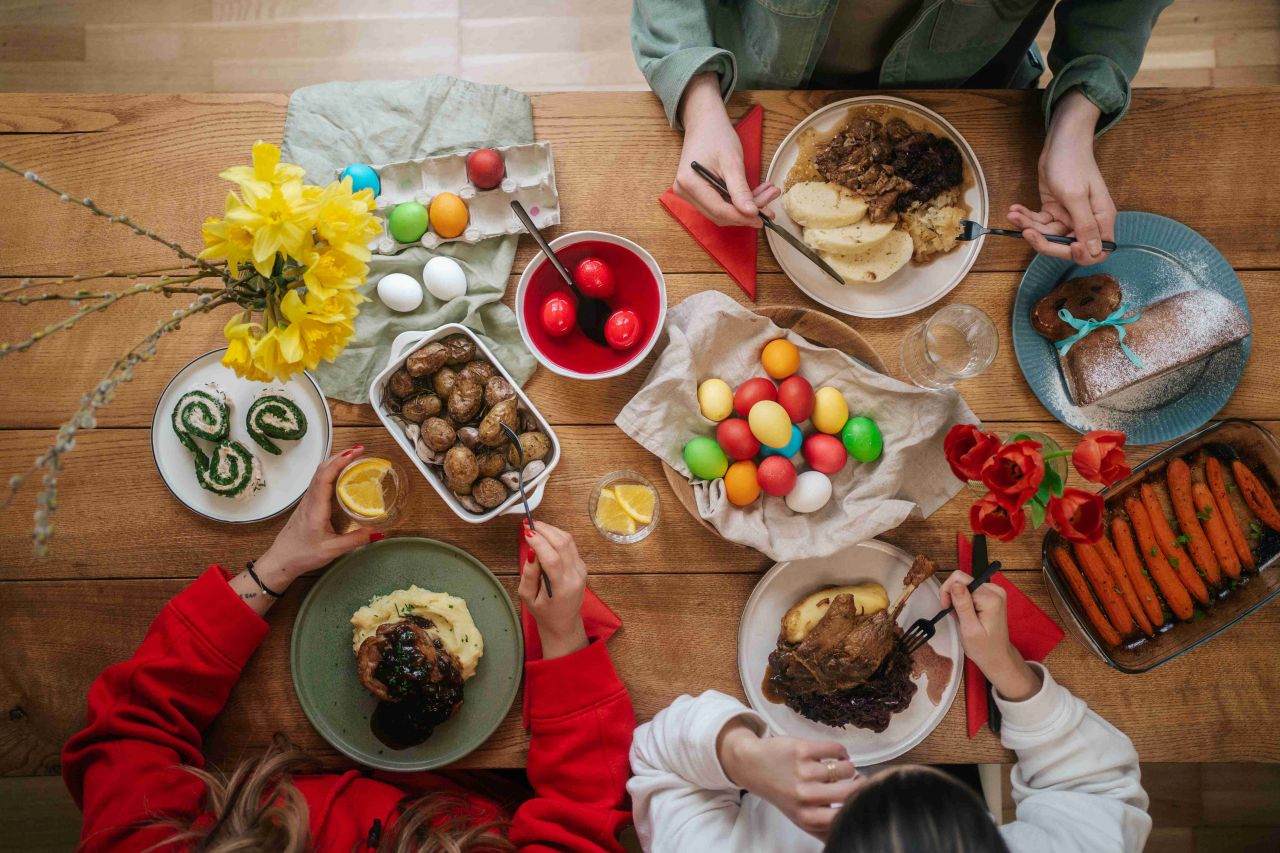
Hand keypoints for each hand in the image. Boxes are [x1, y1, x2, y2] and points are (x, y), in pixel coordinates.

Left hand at [255, 446, 379, 582]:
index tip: (355, 453)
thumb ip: (355, 540)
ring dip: (335, 462)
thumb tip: (378, 532)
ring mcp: (308, 501)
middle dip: (340, 456)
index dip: (339, 462)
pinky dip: (332, 473)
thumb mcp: (332, 550)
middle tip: (360, 451)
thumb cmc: (303, 554)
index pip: (325, 477)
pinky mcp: (308, 505)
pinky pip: (320, 482)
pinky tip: (343, 477)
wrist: (281, 561)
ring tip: (354, 458)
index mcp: (315, 507)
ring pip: (320, 474)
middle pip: (322, 470)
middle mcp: (310, 499)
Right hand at [519, 520, 587, 659]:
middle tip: (528, 524)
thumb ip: (529, 574)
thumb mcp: (528, 597)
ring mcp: (581, 570)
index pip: (552, 559)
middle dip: (545, 530)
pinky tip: (545, 537)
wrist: (564, 622)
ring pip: (569, 540)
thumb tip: (531, 551)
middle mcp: (575, 576)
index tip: (526, 532)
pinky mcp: (582, 566)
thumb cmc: (543, 612)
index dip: (539, 542)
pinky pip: (570, 545)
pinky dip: (557, 537)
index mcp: (561, 588)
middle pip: (563, 544)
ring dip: (551, 530)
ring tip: (535, 527)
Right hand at [674, 73, 779, 227]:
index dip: (742, 217)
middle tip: (770, 205)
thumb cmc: (717, 136)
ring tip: (767, 195)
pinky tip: (755, 194)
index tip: (763, 218)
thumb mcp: (732, 162)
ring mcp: (689, 193)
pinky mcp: (696, 193)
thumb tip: (751, 213)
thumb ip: (740, 189)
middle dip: (746, 212)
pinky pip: (719, 204)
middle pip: (720, 214)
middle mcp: (685, 192)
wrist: (705, 122)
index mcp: (690, 183)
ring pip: (721, 211)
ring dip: (744, 208)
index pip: (719, 210)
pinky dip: (737, 202)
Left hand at [717, 719, 862, 839]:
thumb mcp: (800, 817)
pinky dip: (840, 751)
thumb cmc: (783, 793)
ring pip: (846, 768)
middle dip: (859, 782)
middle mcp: (805, 796)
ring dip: (847, 765)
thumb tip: (850, 836)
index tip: (860, 794)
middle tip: (856, 778)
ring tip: (839, 766)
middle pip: (850, 791)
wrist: (752, 765)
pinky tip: (834, 754)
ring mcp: (804, 772)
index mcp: (807, 817)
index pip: (844, 816)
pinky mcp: (802, 749)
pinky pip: (836, 748)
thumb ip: (824, 829)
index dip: (858, 802)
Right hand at [939, 572, 1041, 701]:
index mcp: (991, 598)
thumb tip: (955, 584)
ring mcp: (994, 591)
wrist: (998, 656)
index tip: (947, 609)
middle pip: (962, 580)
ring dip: (957, 599)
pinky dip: (964, 600)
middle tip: (953, 614)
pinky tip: (966, 614)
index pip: (960, 580)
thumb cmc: (983, 648)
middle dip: (952, 595)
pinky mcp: (991, 594)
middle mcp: (995, 590)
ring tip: (961, 616)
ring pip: (964, 584)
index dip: (948, 592)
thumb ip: (963, 605)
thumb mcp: (969, 630)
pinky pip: (970, 589)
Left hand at [1008, 90, 1114, 265]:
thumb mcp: (1076, 196)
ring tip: (1014, 213)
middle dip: (1045, 241)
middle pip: (1067, 247)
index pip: (1096, 252)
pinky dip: (1026, 218)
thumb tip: (1094, 252)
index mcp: (1100, 219)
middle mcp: (1086, 221)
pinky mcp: (1052, 210)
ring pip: (1048, 236)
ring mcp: (1068, 217)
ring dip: (1029, 226)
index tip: (1066, 246)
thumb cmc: (1072, 164)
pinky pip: (1039, 223)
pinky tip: (1015, 209)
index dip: (1080, 255)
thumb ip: (1084, 225)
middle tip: (1027, 232)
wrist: (1060, 142)